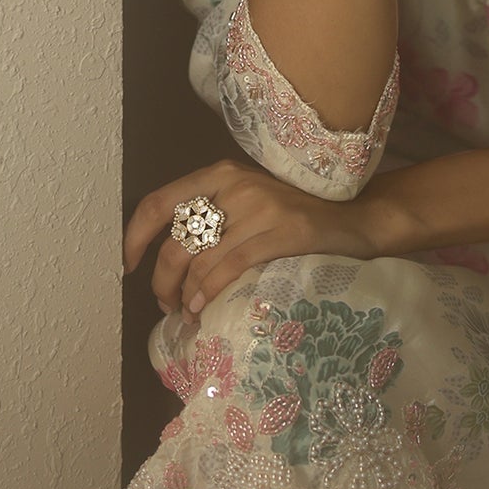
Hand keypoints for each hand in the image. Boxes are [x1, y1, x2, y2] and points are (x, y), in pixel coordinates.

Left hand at [123, 158, 376, 319]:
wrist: (360, 218)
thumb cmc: (300, 216)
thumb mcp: (253, 204)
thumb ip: (216, 217)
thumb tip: (168, 261)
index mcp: (223, 174)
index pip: (160, 202)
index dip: (135, 237)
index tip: (127, 265)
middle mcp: (237, 186)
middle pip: (176, 241)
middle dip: (160, 282)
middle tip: (164, 306)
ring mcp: (262, 208)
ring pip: (199, 262)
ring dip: (184, 296)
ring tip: (186, 314)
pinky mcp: (284, 233)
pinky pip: (229, 270)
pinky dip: (208, 295)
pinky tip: (204, 309)